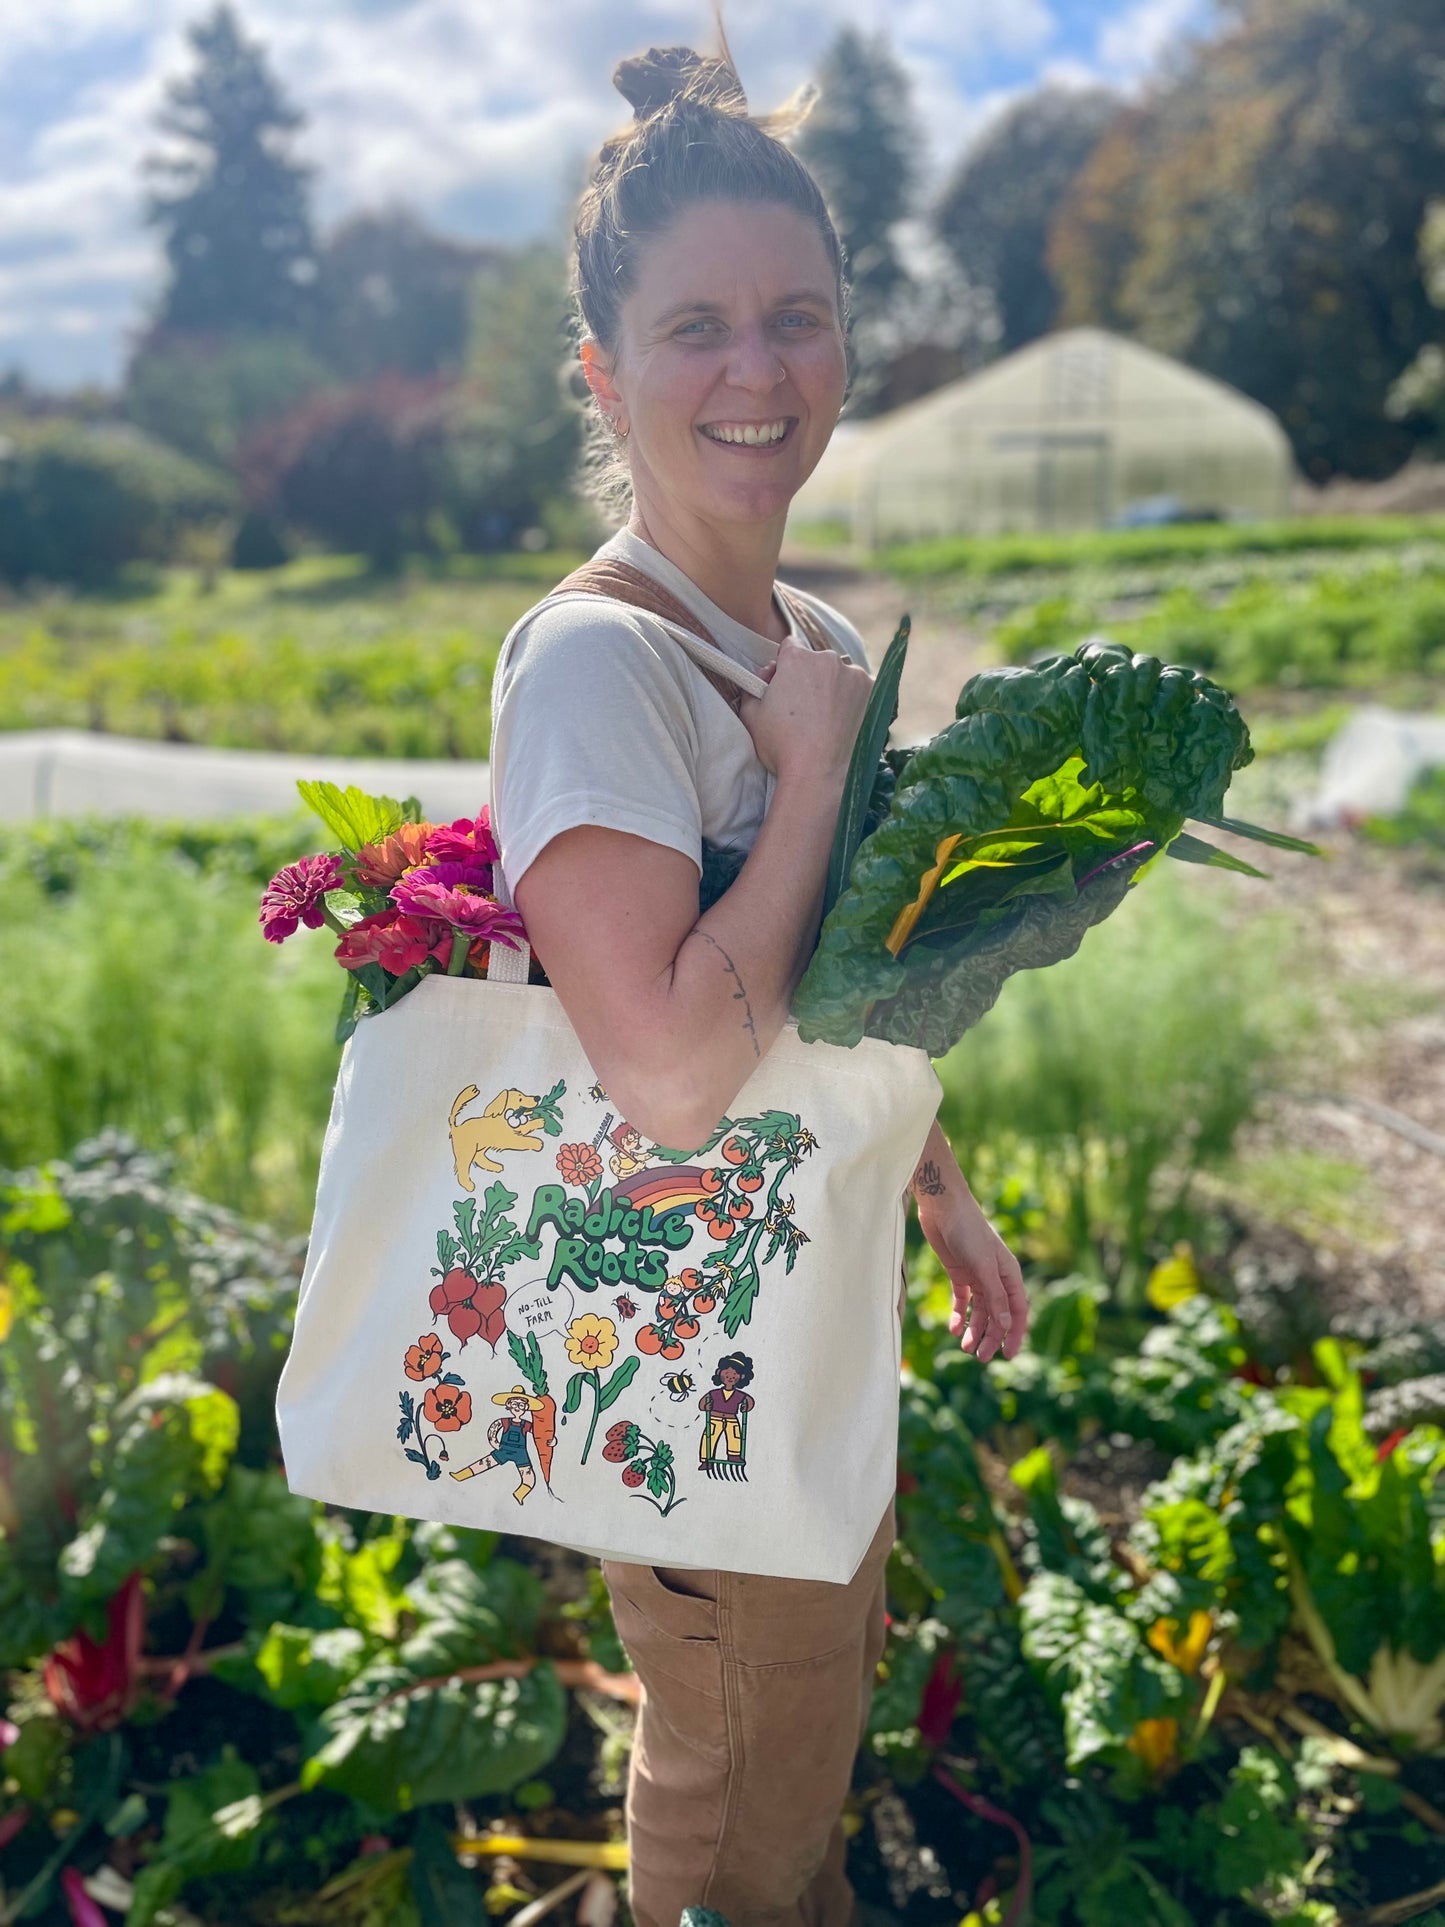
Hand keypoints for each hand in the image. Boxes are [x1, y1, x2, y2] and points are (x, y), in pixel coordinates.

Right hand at [736, 636, 871, 787]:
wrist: (818, 774)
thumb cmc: (781, 746)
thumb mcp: (751, 715)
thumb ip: (753, 688)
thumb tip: (764, 679)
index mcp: (796, 658)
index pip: (790, 647)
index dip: (784, 666)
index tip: (784, 685)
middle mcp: (828, 659)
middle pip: (816, 661)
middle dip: (810, 677)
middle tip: (804, 707)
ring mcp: (854, 675)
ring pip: (841, 675)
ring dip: (833, 687)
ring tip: (825, 718)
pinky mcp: (874, 693)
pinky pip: (860, 690)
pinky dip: (854, 701)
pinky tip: (843, 722)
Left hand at [917, 1183, 1027, 1363]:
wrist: (943, 1206)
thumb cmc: (967, 1231)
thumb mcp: (983, 1266)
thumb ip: (995, 1296)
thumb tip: (1007, 1325)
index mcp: (1009, 1275)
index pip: (1017, 1311)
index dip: (1015, 1334)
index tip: (1007, 1356)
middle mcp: (996, 1277)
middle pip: (997, 1315)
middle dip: (991, 1337)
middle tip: (980, 1358)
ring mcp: (977, 1275)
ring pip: (980, 1310)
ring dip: (974, 1329)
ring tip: (965, 1347)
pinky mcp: (959, 1272)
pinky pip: (962, 1300)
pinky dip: (959, 1314)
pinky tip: (953, 1328)